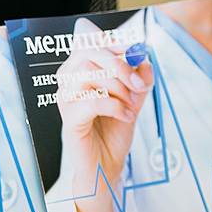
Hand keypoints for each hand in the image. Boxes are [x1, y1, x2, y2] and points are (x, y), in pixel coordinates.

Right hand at [56, 18, 151, 211]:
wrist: (106, 168)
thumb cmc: (113, 134)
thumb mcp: (132, 100)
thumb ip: (139, 79)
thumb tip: (145, 59)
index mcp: (79, 75)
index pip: (89, 44)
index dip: (113, 42)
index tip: (135, 51)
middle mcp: (68, 86)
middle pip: (88, 55)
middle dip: (120, 64)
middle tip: (138, 82)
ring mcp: (66, 103)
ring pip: (90, 76)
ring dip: (119, 87)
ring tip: (131, 104)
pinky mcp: (70, 121)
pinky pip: (93, 101)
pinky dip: (115, 106)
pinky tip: (126, 116)